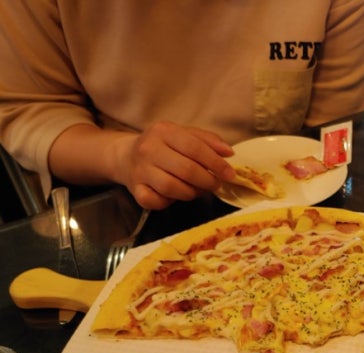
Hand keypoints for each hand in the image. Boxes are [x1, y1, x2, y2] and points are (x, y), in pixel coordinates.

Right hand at [113, 121, 235, 208]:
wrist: (126, 156)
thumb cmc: (164, 146)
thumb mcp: (184, 135)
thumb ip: (208, 141)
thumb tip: (228, 152)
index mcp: (164, 131)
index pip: (195, 148)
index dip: (216, 163)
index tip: (230, 174)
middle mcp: (149, 149)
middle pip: (186, 170)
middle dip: (207, 181)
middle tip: (216, 185)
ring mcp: (140, 170)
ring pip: (172, 188)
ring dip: (192, 193)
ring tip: (198, 190)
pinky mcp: (135, 190)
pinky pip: (155, 201)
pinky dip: (169, 202)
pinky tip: (175, 195)